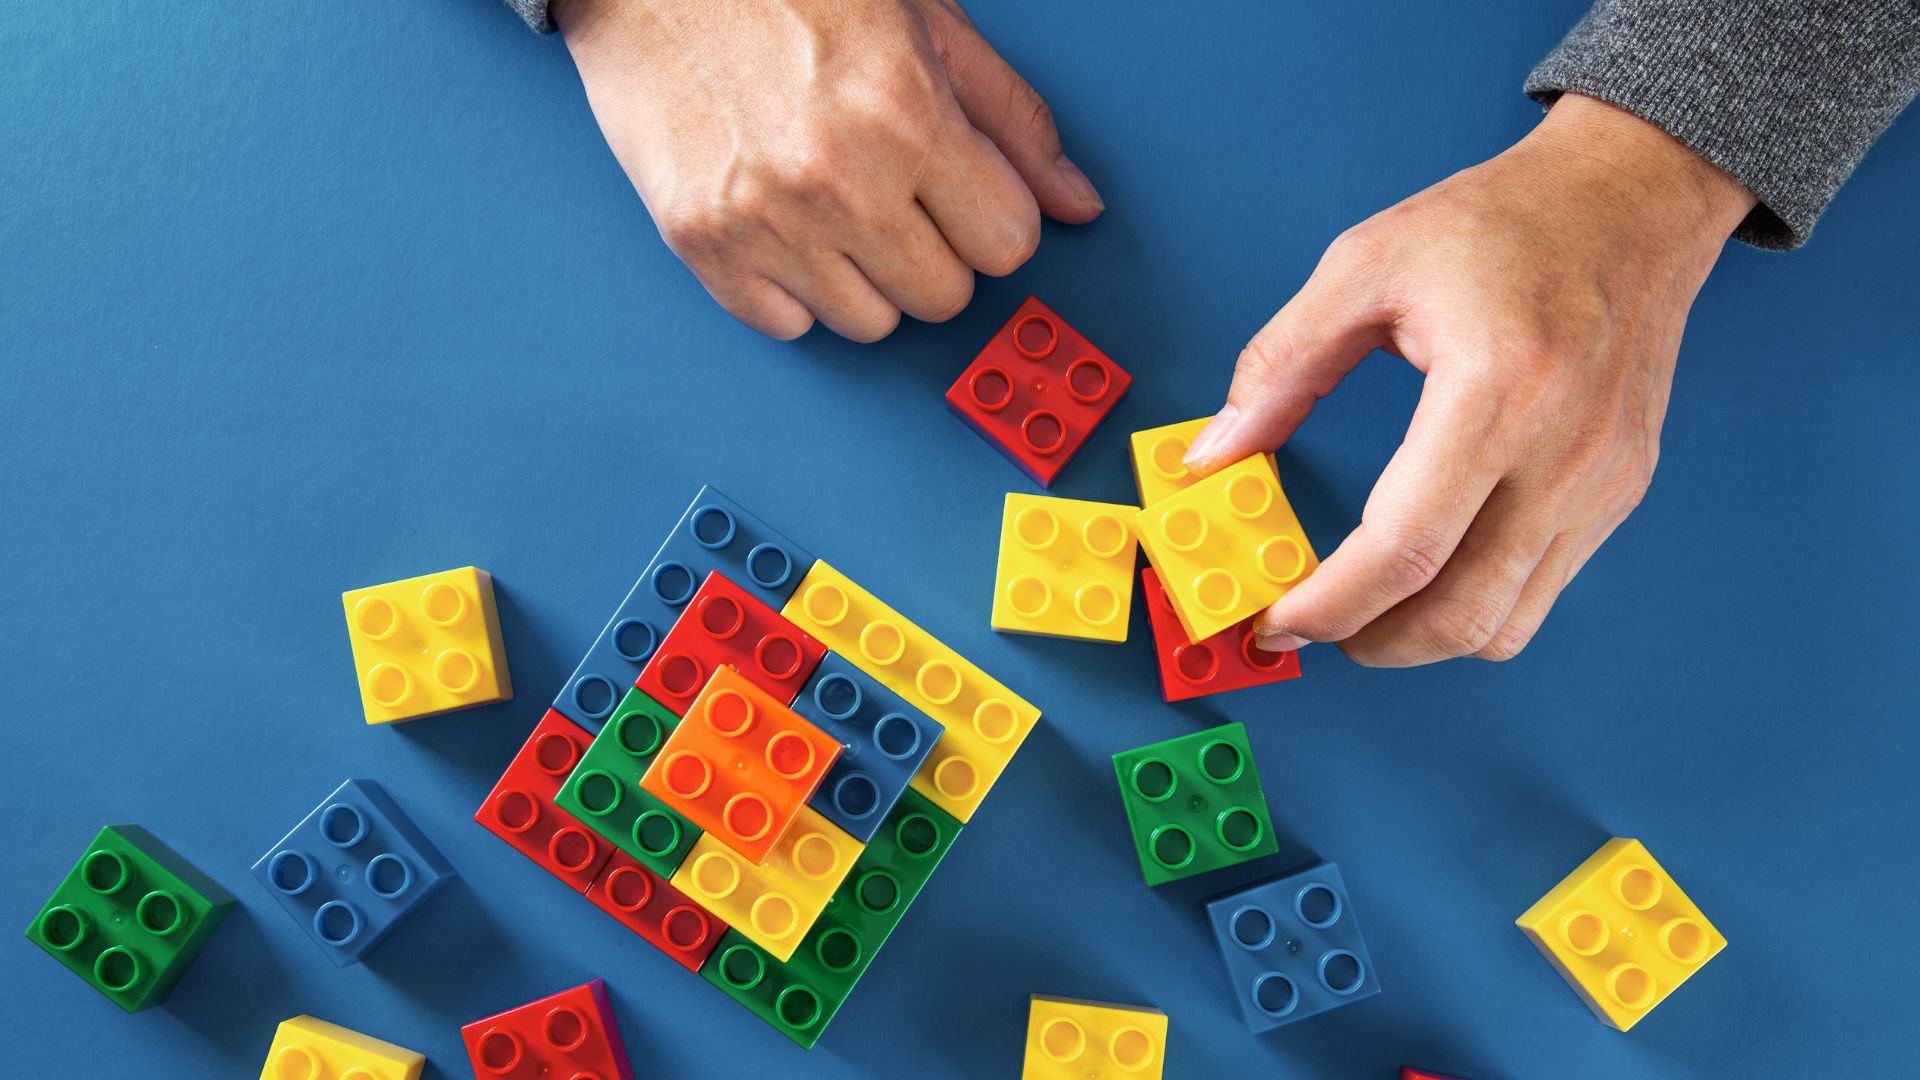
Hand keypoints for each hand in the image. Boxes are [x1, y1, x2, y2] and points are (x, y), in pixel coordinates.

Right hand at [552, 0, 1103, 340]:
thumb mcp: (926, 23)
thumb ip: (1010, 119)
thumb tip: (1076, 201)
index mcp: (905, 115)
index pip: (1007, 244)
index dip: (992, 217)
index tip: (961, 191)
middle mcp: (838, 180)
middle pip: (944, 296)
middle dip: (936, 251)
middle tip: (897, 193)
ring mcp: (765, 221)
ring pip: (871, 323)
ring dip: (867, 275)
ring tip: (835, 204)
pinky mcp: (702, 246)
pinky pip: (788, 326)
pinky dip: (794, 288)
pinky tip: (785, 223)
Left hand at [1184, 94, 1755, 665]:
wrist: (1631, 200)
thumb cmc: (1503, 223)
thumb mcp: (1365, 266)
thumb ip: (1280, 365)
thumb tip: (1215, 454)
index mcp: (1496, 390)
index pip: (1404, 547)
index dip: (1328, 604)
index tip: (1275, 620)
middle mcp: (1564, 453)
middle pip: (1460, 614)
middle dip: (1370, 642)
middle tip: (1310, 626)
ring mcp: (1603, 483)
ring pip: (1506, 623)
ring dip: (1423, 638)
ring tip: (1363, 609)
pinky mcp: (1620, 494)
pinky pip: (1542, 589)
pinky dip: (1475, 604)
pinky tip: (1428, 571)